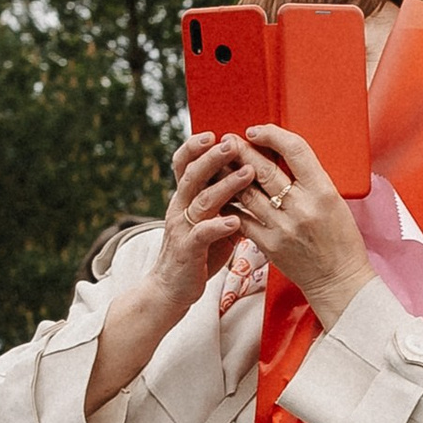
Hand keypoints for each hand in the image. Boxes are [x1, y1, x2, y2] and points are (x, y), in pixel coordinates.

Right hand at [86, 135, 262, 407]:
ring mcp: (182, 229)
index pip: (184, 164)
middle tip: (233, 143)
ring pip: (202, 200)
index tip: (215, 132)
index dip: (195, 147)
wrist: (171, 290)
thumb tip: (251, 176)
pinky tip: (236, 221)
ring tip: (247, 174)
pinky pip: (203, 235)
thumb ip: (224, 200)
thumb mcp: (210, 220)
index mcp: (184, 197)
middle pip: (193, 175)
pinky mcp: (187, 251)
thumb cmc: (197, 253)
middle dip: (213, 157)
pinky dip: (220, 226)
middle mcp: (179, 208)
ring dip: (226, 186)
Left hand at [231, 125, 372, 328]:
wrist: (339, 281)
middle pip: (264, 169)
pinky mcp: (269, 245)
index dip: (272, 135)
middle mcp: (302, 208)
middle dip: (242, 150)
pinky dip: (230, 205)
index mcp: (323, 192)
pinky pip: (241, 219)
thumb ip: (310, 179)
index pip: (295, 150)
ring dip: (230, 174)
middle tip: (228, 139)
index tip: (258, 131)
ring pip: (247, 192)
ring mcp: (283, 227)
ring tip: (220, 162)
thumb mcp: (335, 201)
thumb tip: (283, 156)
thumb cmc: (341, 240)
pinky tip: (222, 195)